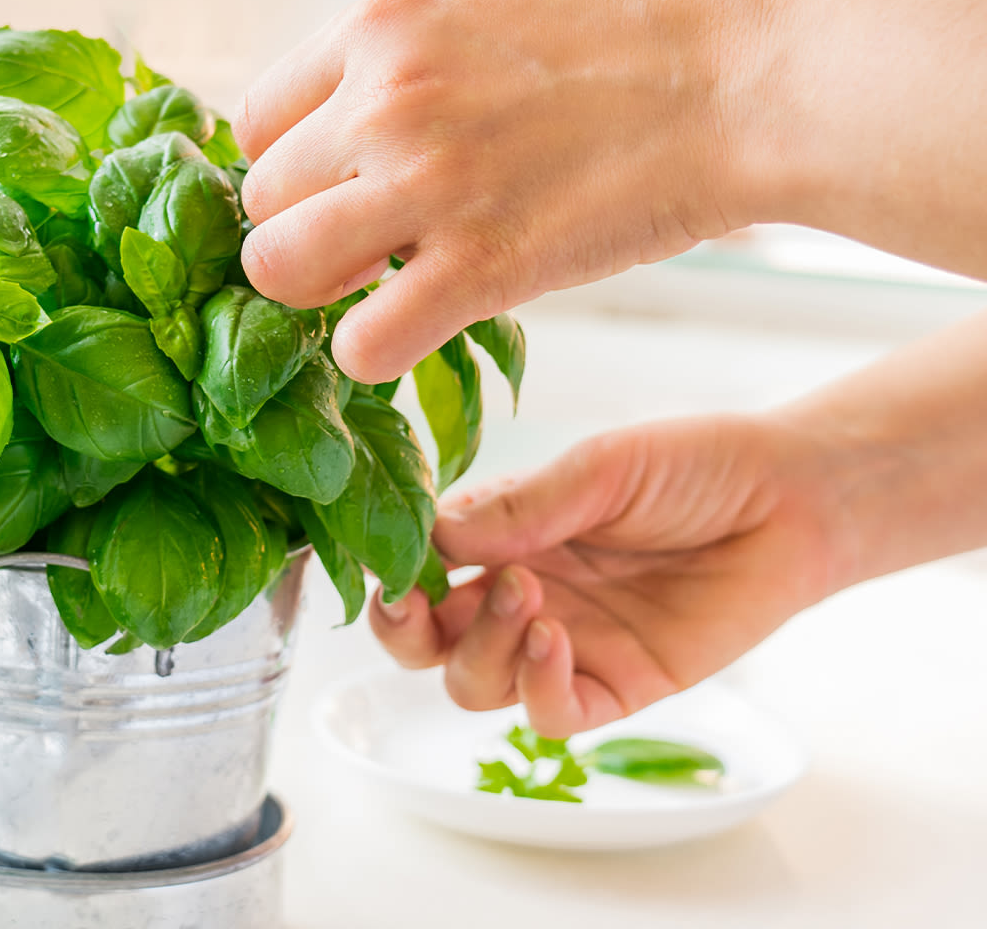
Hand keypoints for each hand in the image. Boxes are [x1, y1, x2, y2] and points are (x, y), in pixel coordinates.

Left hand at [233, 0, 776, 383]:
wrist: (741, 83)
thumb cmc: (631, 48)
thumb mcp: (478, 20)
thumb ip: (397, 77)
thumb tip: (338, 145)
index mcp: (378, 29)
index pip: (254, 124)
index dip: (290, 172)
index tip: (335, 192)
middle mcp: (382, 101)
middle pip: (259, 204)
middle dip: (302, 234)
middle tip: (367, 248)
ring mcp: (424, 183)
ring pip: (276, 270)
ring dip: (318, 295)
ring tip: (380, 288)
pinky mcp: (479, 266)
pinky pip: (360, 342)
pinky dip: (374, 353)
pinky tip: (419, 330)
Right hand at [367, 414, 858, 737]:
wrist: (793, 500)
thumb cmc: (694, 467)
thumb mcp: (599, 468)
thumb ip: (519, 505)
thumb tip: (433, 533)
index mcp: (501, 536)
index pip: (416, 567)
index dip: (391, 570)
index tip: (389, 558)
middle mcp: (519, 594)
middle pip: (425, 642)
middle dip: (404, 629)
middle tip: (417, 599)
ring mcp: (566, 645)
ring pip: (474, 684)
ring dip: (480, 647)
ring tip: (525, 595)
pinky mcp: (618, 686)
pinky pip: (549, 715)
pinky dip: (534, 687)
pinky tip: (553, 640)